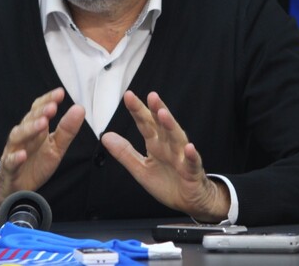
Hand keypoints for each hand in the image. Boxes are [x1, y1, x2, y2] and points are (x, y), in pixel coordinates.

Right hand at [0, 87, 84, 207]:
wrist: (17, 187)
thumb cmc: (37, 162)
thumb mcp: (56, 147)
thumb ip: (67, 129)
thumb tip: (80, 108)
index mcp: (35, 129)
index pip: (39, 109)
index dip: (48, 100)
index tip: (60, 93)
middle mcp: (23, 136)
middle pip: (29, 120)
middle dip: (40, 112)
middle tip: (52, 107)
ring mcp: (14, 151)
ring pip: (18, 137)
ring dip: (29, 129)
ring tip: (42, 124)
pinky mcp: (9, 168)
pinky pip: (10, 162)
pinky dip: (15, 158)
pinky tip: (23, 154)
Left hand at [101, 91, 230, 221]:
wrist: (190, 201)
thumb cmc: (168, 183)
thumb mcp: (140, 168)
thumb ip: (124, 152)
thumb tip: (106, 136)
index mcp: (156, 144)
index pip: (145, 124)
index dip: (137, 111)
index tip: (128, 96)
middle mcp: (169, 147)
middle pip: (162, 125)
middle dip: (157, 110)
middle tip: (151, 96)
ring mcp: (182, 157)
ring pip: (177, 139)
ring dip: (171, 126)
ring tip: (163, 114)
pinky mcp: (192, 172)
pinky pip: (192, 163)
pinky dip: (191, 155)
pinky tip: (189, 148)